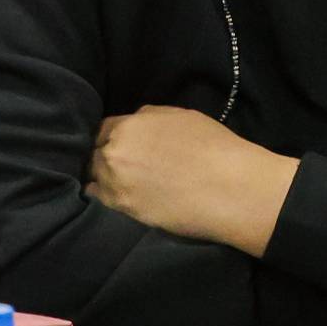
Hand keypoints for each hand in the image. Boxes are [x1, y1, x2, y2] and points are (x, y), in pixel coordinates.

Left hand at [86, 105, 298, 256]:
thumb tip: (135, 121)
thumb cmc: (213, 148)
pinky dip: (102, 197)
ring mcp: (116, 182)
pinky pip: (98, 200)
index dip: (108, 136)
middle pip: (95, 153)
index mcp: (128, 126)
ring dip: (102, 177)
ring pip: (94, 176)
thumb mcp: (180, 116)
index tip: (114, 144)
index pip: (101, 129)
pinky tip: (113, 198)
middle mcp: (115, 152)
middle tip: (118, 166)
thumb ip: (148, 117)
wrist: (232, 189)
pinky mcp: (124, 209)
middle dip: (103, 157)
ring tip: (118, 183)